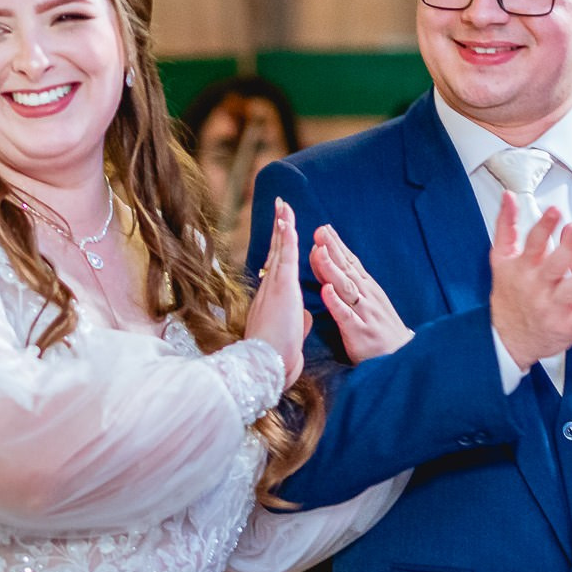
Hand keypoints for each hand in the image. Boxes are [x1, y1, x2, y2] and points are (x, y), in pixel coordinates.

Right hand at [244, 197, 309, 391]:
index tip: (283, 230)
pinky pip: (285, 258)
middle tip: (281, 207)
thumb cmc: (278, 356)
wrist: (267, 365)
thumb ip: (298, 322)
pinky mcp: (282, 288)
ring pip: (280, 250)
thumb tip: (304, 318)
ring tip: (284, 206)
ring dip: (282, 226)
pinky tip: (287, 222)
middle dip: (279, 229)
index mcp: (273, 300)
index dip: (281, 247)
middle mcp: (270, 289)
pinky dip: (287, 239)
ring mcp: (275, 287)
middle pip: (276, 252)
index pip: (279, 267)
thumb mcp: (293, 335)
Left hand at [311, 225, 410, 362]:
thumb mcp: (370, 304)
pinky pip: (345, 316)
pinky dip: (336, 302)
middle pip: (348, 269)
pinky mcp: (360, 332)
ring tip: (319, 252)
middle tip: (320, 232)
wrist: (403, 358)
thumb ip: (353, 286)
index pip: (351, 263)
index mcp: (368, 289)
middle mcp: (367, 297)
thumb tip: (336, 267)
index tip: (324, 229)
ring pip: (346, 288)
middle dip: (333, 250)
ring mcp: (364, 314)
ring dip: (332, 269)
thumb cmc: (381, 330)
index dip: (338, 246)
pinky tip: (326, 290)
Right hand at [488, 193, 571, 369]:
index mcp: (524, 266)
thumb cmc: (510, 294)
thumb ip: (506, 226)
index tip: (556, 210)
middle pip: (554, 264)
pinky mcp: (567, 325)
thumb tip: (509, 196)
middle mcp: (538, 285)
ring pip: (571, 290)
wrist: (508, 338)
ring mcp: (552, 306)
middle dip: (569, 247)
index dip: (544, 227)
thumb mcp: (500, 260)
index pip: (533, 243)